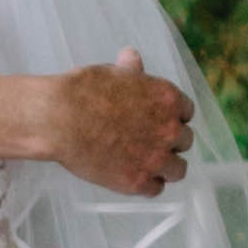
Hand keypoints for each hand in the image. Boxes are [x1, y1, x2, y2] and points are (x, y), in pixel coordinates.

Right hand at [0, 53, 192, 197]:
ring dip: (166, 167)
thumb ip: (130, 71)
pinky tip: (133, 177)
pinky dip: (147, 185)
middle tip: (150, 143)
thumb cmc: (83, 91)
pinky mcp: (138, 181)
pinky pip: (156, 189)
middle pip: (185, 141)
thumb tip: (131, 57)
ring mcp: (156, 158)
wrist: (60, 119)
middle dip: (170, 142)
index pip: (187, 112)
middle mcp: (170, 129)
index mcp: (168, 99)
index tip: (160, 121)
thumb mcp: (112, 73)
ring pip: (178, 169)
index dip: (172, 117)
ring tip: (148, 165)